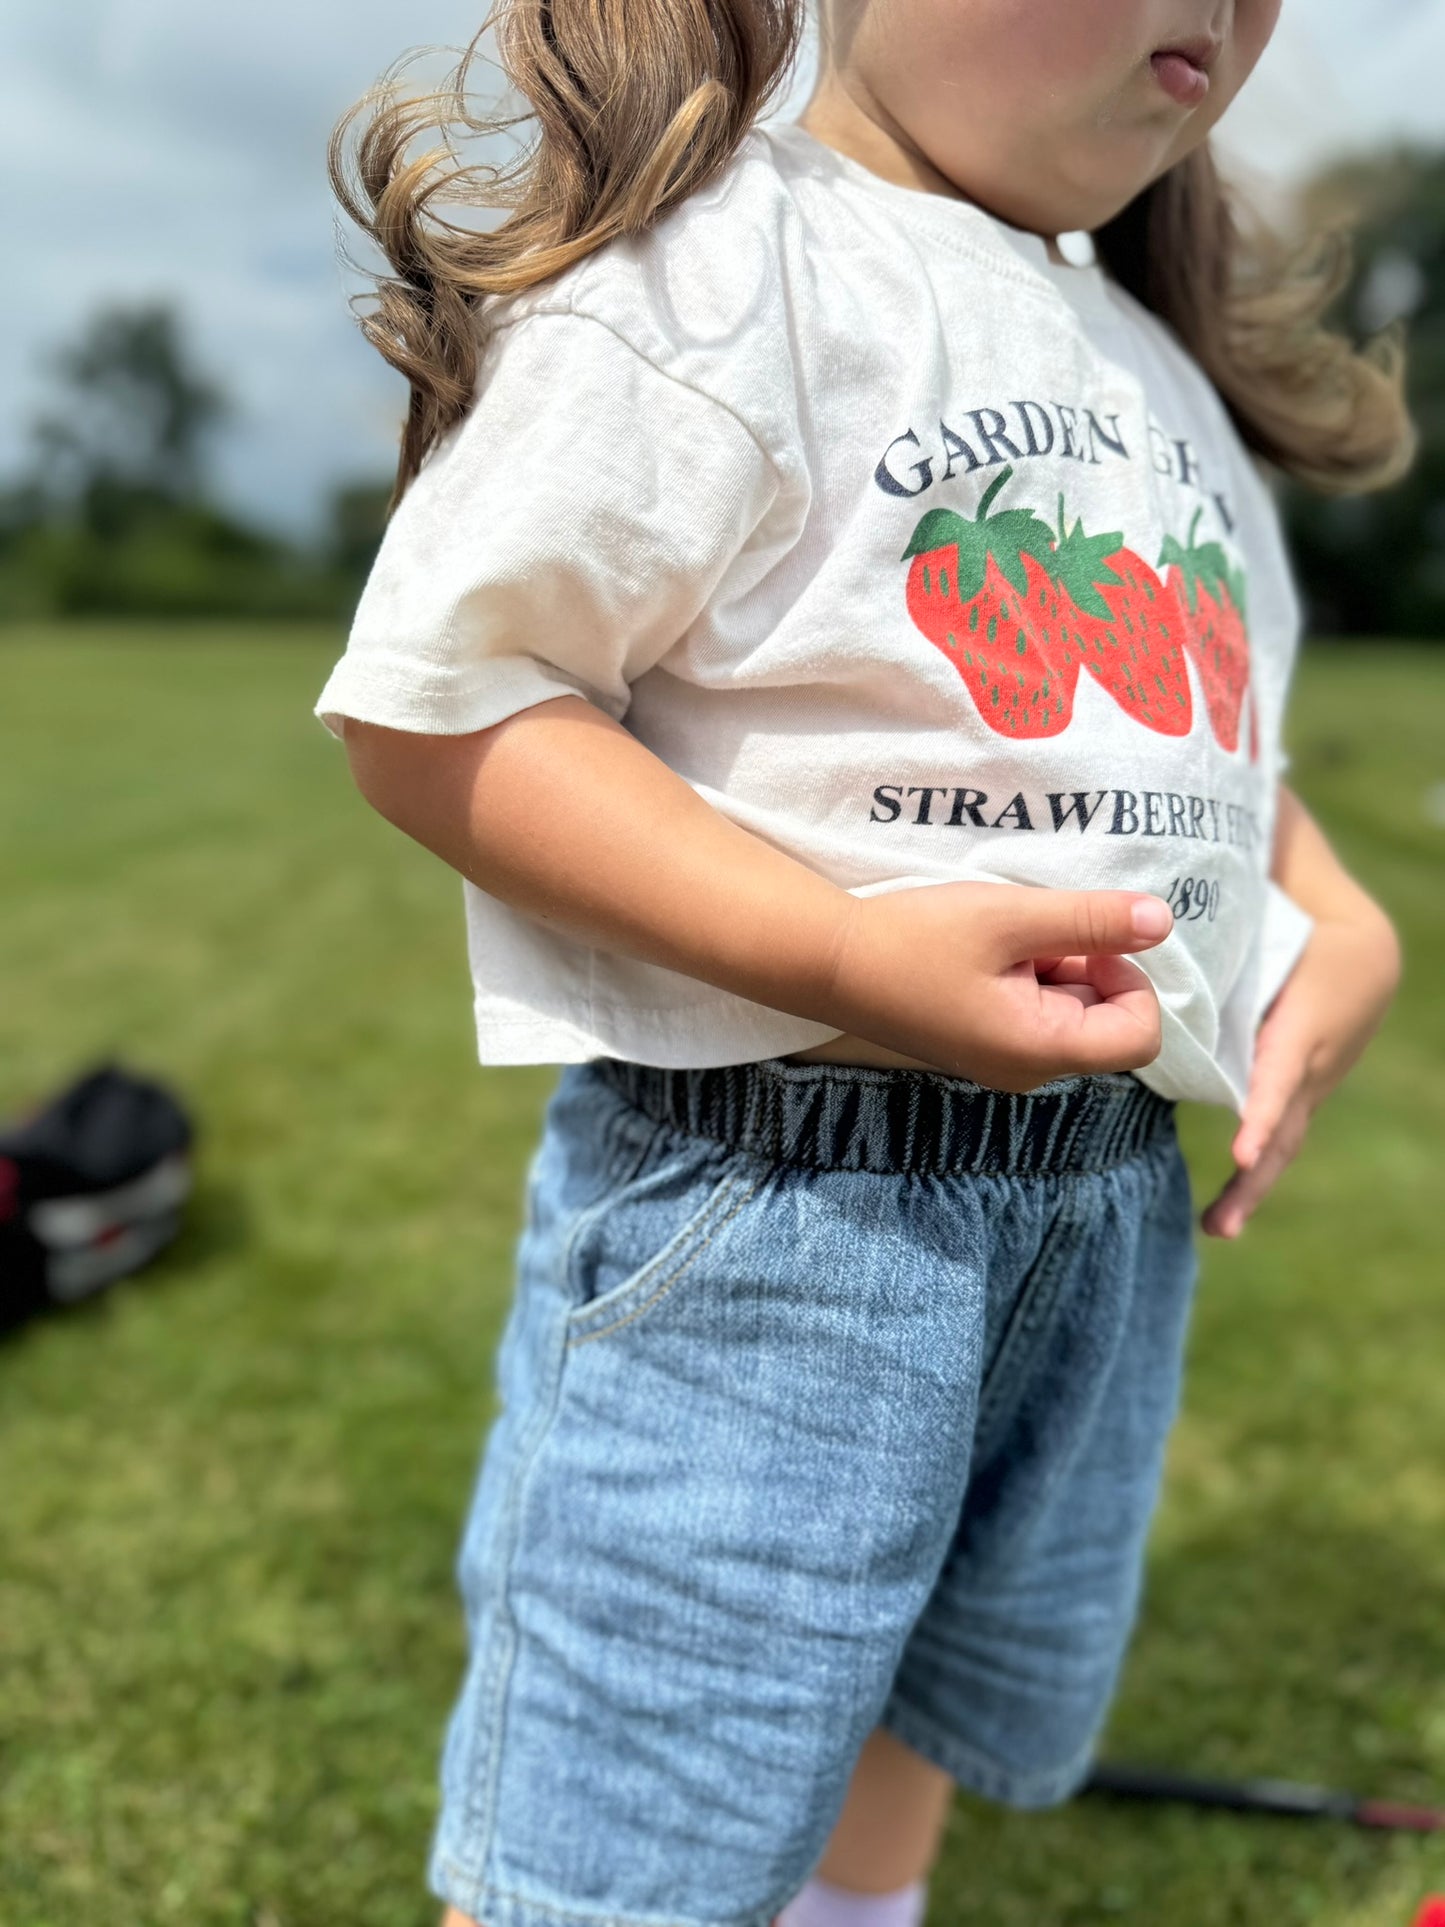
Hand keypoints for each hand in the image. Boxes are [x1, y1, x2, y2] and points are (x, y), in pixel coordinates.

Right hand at [817, 881, 1173, 1092]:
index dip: (1131, 978)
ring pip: (1070, 1013)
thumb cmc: (915, 938)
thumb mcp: (1010, 917)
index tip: (1084, 939)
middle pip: (1106, 1022)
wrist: (829, 963)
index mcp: (1041, 1049)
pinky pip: (1035, 1015)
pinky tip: (984, 953)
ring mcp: (1003, 1064)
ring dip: (1055, 968)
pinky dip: (1027, 978)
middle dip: (1087, 967)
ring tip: (1000, 940)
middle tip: (1032, 933)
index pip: (1142, 1035)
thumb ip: (1092, 921)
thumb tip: (1164, 922)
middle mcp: (1028, 1071)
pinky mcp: (982, 1049)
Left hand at [1201, 906, 1400, 1237]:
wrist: (1367, 961)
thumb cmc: (1303, 936)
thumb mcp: (1276, 935)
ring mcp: (1309, 1089)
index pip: (1279, 1079)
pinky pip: (1278, 1137)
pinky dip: (1255, 1171)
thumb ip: (1225, 930)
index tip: (1242, 1153)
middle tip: (1221, 1225)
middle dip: (1254, 1177)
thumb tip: (1161, 919)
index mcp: (1301, 1029)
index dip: (1261, 1116)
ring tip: (1217, 1228)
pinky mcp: (1301, 1097)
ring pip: (1282, 1143)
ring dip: (1252, 1189)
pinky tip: (1224, 1209)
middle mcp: (1310, 1069)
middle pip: (1282, 1128)